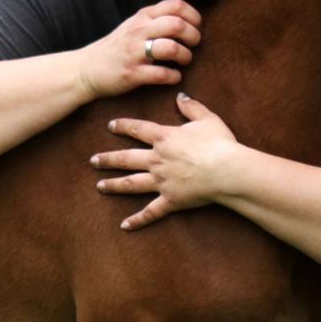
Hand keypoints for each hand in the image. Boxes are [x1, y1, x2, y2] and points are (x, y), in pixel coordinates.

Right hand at [77, 1, 201, 98]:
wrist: (87, 68)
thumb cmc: (118, 47)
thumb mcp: (134, 24)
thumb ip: (157, 18)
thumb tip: (187, 19)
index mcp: (142, 16)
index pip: (176, 5)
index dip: (193, 16)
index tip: (196, 27)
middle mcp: (138, 31)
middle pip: (177, 25)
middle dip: (193, 36)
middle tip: (193, 45)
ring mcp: (134, 53)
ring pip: (171, 48)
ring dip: (185, 56)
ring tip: (185, 60)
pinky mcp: (132, 74)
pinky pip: (161, 74)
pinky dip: (174, 77)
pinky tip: (174, 77)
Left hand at [91, 94, 239, 229]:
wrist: (226, 170)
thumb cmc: (219, 143)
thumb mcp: (207, 119)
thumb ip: (191, 107)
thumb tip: (180, 96)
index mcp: (165, 138)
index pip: (138, 129)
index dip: (123, 126)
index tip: (110, 126)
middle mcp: (157, 160)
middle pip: (126, 159)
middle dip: (108, 159)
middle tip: (93, 160)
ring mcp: (162, 182)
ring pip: (131, 184)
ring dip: (113, 185)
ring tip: (100, 185)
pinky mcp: (170, 200)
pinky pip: (150, 212)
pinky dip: (137, 220)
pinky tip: (124, 226)